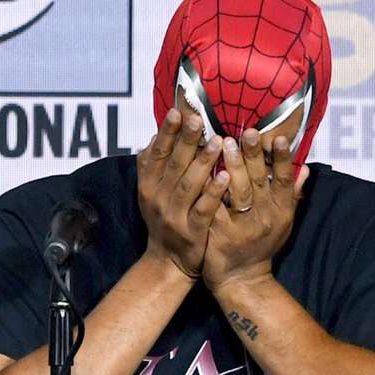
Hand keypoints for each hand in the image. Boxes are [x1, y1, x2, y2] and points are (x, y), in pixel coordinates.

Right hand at [136, 104, 224, 282]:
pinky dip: (213, 192)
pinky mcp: (191, 232)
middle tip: (199, 118)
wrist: (167, 263)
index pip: (157, 154)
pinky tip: (226, 176)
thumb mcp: (150, 194)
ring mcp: (174, 216)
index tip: (177, 111)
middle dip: (186, 140)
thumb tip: (153, 137)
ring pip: (188, 185)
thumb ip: (151, 167)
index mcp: (148, 187)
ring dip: (203, 162)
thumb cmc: (163, 221)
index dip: (167, 133)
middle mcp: (158, 199)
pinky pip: (203, 209)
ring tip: (218, 141)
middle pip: (173, 165)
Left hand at [201, 129, 307, 294]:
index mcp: (282, 211)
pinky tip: (202, 170)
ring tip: (224, 143)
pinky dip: (209, 189)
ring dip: (232, 166)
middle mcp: (265, 217)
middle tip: (247, 132)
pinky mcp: (220, 234)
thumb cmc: (262, 245)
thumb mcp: (284, 222)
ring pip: (238, 192)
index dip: (283, 159)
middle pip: (261, 181)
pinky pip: (214, 207)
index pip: (285, 180)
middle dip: (254, 155)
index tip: (279, 138)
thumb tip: (306, 167)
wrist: (242, 279)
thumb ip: (293, 194)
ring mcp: (243, 226)